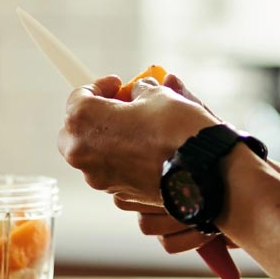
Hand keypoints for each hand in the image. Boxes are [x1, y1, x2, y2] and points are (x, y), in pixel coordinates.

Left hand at [57, 73, 215, 204]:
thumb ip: (140, 91)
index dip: (100, 86)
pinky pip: (111, 172)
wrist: (204, 172)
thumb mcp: (159, 95)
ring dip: (108, 139)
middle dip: (95, 116)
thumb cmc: (178, 130)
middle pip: (75, 129)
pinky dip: (122, 160)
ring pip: (92, 154)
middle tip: (121, 107)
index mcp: (84, 119)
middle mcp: (82, 152)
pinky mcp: (118, 193)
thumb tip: (138, 92)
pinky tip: (147, 152)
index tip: (117, 84)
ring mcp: (98, 177)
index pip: (79, 96)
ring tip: (138, 129)